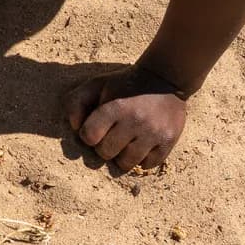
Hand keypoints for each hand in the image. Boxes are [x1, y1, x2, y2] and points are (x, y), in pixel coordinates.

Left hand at [63, 66, 187, 171]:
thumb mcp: (97, 84)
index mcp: (116, 106)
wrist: (164, 79)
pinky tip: (140, 145)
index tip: (94, 128)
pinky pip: (147, 165)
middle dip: (103, 146)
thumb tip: (75, 127)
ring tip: (124, 142)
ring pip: (126, 163)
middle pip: (106, 153)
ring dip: (121, 155)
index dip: (88, 134)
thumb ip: (76, 102)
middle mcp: (135, 121)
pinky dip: (141, 159)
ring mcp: (154, 133)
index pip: (89, 137)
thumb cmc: (124, 85)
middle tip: (110, 135)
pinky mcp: (169, 141)